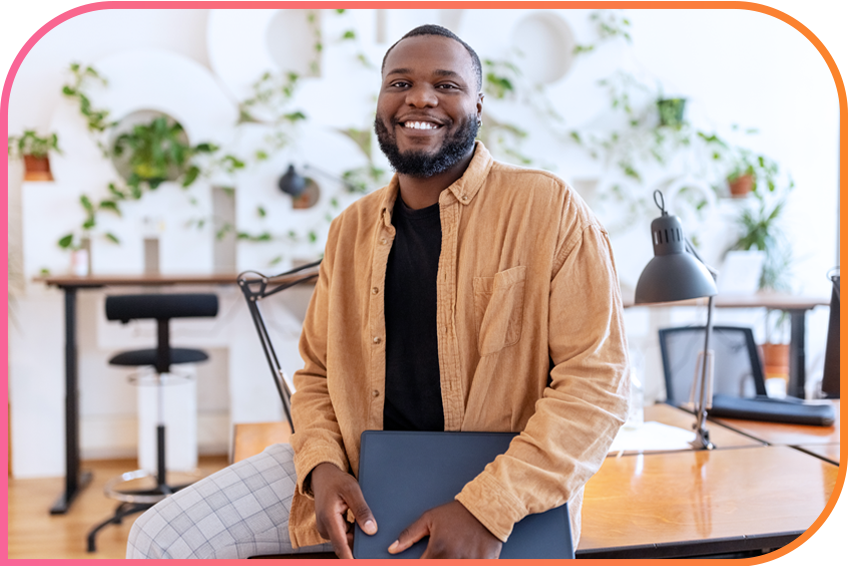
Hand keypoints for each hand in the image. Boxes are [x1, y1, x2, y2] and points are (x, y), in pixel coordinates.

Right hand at [310, 462, 377, 558]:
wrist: (323, 476)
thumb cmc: (337, 481)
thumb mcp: (353, 490)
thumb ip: (362, 510)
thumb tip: (371, 530)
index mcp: (329, 518)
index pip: (341, 545)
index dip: (351, 558)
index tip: (360, 562)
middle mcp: (325, 527)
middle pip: (345, 544)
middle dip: (360, 544)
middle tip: (375, 541)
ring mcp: (326, 529)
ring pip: (345, 540)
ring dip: (357, 536)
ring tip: (369, 527)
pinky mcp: (330, 528)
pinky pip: (344, 535)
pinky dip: (353, 532)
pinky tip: (362, 524)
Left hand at [387, 500, 502, 558]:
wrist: (487, 508)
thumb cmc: (457, 513)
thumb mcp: (429, 518)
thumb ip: (409, 535)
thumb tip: (392, 549)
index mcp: (437, 550)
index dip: (418, 565)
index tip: (423, 560)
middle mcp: (452, 559)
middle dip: (434, 563)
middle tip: (440, 555)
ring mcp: (469, 563)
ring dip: (449, 563)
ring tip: (451, 554)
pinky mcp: (484, 563)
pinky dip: (465, 563)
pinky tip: (463, 557)